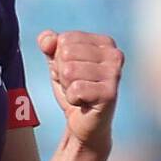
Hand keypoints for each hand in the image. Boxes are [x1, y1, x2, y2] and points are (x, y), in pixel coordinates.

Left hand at [37, 29, 123, 150]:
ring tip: (80, 93)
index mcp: (104, 42)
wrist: (84, 122)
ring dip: (67, 87)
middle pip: (66, 53)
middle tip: (75, 85)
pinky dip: (72, 99)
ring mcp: (115, 73)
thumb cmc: (75, 90)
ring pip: (69, 70)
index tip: (73, 72)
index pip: (65, 39)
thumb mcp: (58, 64)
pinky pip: (75, 89)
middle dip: (62, 73)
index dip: (59, 58)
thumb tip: (46, 38)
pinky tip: (83, 102)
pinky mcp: (110, 93)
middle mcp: (114, 54)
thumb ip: (50, 46)